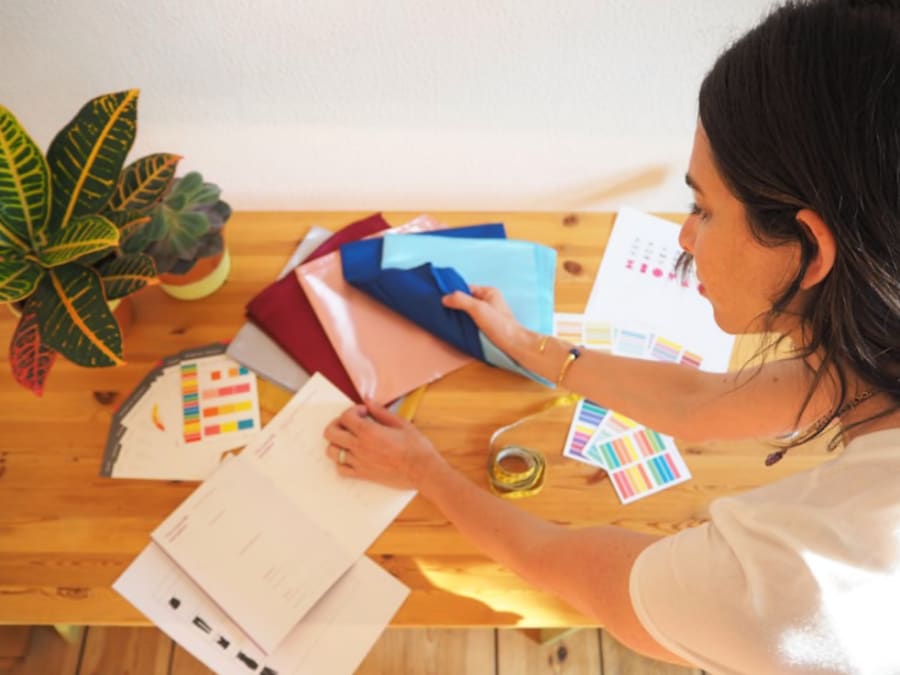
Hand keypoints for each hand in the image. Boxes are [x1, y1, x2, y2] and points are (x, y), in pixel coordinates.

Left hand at [323, 400, 445, 490]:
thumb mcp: (401, 423)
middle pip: (330, 433)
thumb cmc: (415, 447)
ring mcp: (359, 462)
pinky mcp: (362, 475)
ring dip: (337, 443)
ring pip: (331, 451)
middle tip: (350, 423)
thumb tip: (369, 402)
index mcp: (369, 431)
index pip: (345, 416)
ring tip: (349, 439)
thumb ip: (381, 412)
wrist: (422, 470)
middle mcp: (359, 447)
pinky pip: (340, 469)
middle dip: (337, 424)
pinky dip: (341, 462)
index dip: (353, 410)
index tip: (363, 412)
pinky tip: (351, 456)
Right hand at [442, 285, 525, 353]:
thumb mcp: (478, 309)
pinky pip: (470, 321)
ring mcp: (487, 314)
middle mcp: (488, 301)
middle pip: (466, 300)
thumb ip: (461, 301)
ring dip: (457, 316)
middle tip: (440, 310)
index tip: (440, 299)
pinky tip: (454, 327)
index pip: (466, 288)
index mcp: (489, 292)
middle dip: (454, 305)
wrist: (513, 345)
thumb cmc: (499, 325)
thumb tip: (444, 298)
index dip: (454, 293)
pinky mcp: (485, 326)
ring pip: (467, 312)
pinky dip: (462, 324)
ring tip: (445, 319)